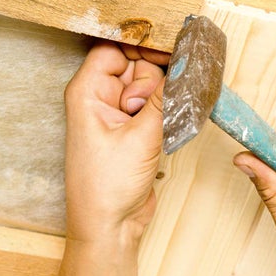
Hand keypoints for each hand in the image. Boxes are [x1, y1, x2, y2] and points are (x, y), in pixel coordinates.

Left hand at [63, 41, 168, 244]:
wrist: (111, 226)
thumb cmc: (107, 185)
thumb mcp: (141, 136)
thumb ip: (166, 97)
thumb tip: (187, 65)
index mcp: (88, 92)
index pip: (115, 48)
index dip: (141, 49)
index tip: (169, 54)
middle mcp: (100, 98)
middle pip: (136, 66)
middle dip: (153, 82)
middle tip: (147, 111)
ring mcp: (118, 115)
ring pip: (151, 87)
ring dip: (163, 101)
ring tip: (154, 128)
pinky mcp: (134, 130)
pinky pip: (156, 107)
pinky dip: (166, 113)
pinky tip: (166, 130)